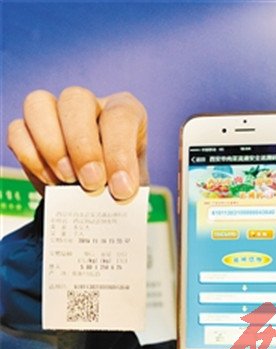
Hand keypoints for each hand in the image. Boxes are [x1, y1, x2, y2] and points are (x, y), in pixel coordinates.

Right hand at [7, 86, 147, 199]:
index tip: (121, 188)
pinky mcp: (28, 129)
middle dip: (82, 146)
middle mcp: (89, 103)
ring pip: (38, 104)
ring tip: (67, 180)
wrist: (101, 195)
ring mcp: (55, 112)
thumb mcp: (131, 184)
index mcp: (124, 109)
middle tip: (92, 183)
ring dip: (51, 146)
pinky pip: (17, 131)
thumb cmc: (121, 182)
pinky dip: (31, 158)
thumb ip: (124, 185)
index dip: (119, 152)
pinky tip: (50, 182)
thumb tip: (114, 194)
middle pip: (76, 100)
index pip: (120, 115)